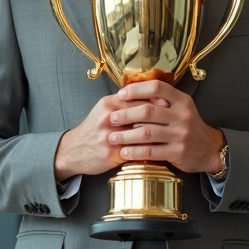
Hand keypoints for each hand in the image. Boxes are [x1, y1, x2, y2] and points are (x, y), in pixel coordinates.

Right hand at [53, 93, 167, 178]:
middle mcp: (110, 118)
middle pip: (142, 113)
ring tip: (169, 134)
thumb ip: (123, 102)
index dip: (156, 100)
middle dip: (161, 116)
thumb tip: (148, 95)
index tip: (169, 102)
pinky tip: (159, 150)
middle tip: (174, 118)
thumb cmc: (93, 128)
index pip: (137, 97)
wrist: (73, 150)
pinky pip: (136, 150)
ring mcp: (111, 136)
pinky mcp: (112, 153)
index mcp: (109, 104)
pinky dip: (149, 150)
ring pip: (141, 132)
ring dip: (157, 134)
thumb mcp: (104, 109)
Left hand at [106, 81, 225, 174]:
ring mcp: (180, 135)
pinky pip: (151, 151)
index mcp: (181, 100)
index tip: (120, 94)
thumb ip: (162, 101)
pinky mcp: (177, 152)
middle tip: (112, 118)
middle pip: (148, 111)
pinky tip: (124, 153)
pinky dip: (135, 152)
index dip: (136, 89)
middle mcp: (182, 115)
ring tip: (112, 137)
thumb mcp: (181, 107)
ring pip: (147, 133)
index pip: (157, 87)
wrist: (209, 148)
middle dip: (126, 114)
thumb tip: (130, 93)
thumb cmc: (187, 125)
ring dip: (126, 135)